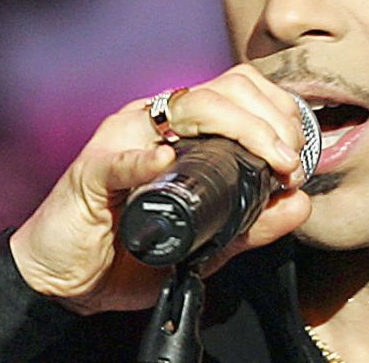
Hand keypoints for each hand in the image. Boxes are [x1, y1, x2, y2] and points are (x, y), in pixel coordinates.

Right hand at [8, 64, 312, 313]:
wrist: (66, 280)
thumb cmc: (131, 252)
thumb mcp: (208, 240)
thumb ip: (253, 223)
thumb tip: (301, 201)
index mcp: (183, 130)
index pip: (241, 91)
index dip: (280, 115)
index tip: (299, 159)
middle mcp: (156, 123)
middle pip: (224, 88)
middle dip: (271, 119)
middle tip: (289, 164)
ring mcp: (123, 140)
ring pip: (187, 106)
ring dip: (241, 129)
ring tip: (267, 163)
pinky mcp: (91, 171)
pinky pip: (122, 158)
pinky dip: (147, 159)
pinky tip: (167, 163)